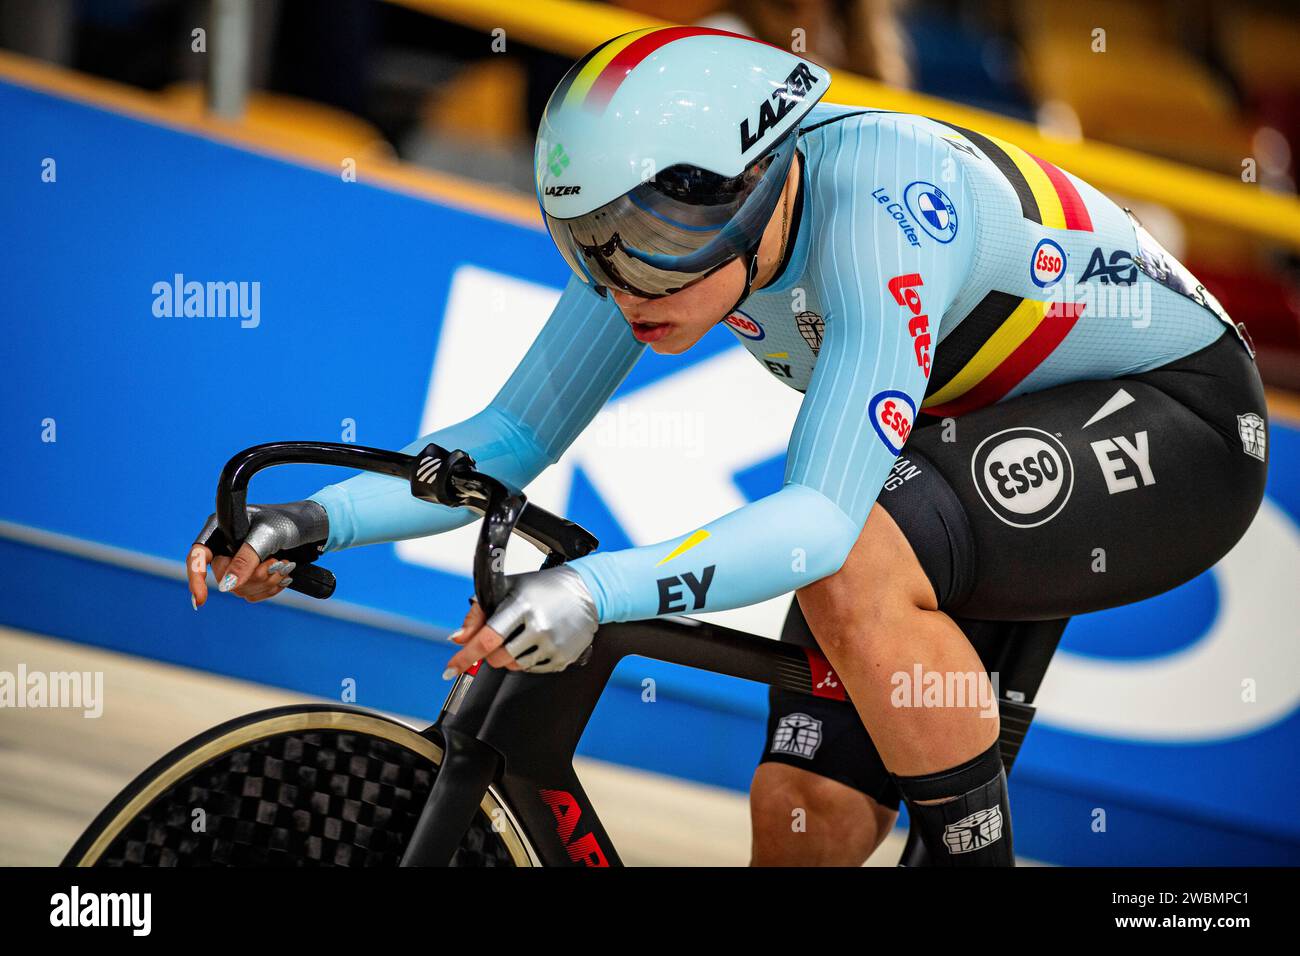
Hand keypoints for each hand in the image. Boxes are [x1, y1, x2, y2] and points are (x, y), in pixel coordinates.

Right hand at [187, 501, 327, 608]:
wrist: (312, 530)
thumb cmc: (287, 523)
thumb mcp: (267, 537)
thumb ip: (246, 559)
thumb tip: (227, 586)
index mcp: (221, 530)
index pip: (198, 555)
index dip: (196, 578)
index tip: (201, 601)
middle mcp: (226, 548)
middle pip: (222, 578)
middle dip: (252, 576)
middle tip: (275, 563)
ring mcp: (239, 564)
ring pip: (239, 590)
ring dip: (265, 582)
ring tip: (285, 565)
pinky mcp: (253, 576)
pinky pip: (252, 594)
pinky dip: (270, 588)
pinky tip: (284, 575)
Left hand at [444, 566, 597, 675]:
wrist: (587, 591)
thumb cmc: (544, 587)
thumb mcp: (509, 588)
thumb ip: (478, 613)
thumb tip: (458, 639)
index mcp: (522, 605)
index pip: (487, 638)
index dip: (465, 656)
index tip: (451, 669)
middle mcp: (538, 626)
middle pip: (498, 658)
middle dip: (491, 653)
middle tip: (499, 639)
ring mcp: (553, 644)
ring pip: (514, 666)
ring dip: (509, 657)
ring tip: (522, 636)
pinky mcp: (563, 657)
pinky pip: (533, 670)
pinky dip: (527, 661)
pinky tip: (537, 642)